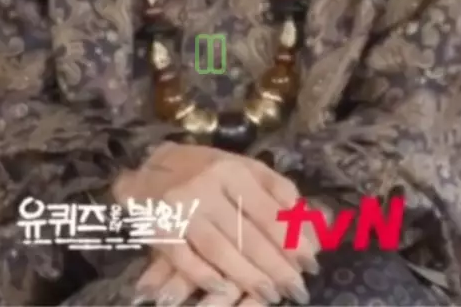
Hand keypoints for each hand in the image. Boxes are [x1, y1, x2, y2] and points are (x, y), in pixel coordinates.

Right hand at [116, 143, 317, 304]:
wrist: (148, 167)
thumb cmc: (204, 168)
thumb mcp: (242, 167)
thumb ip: (276, 190)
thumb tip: (311, 221)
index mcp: (232, 169)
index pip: (269, 211)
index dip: (293, 241)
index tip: (312, 264)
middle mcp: (208, 187)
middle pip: (248, 235)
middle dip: (277, 267)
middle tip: (298, 290)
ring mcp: (182, 209)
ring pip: (221, 250)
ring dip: (249, 278)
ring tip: (272, 295)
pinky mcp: (159, 230)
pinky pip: (186, 260)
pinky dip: (206, 278)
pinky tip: (225, 291)